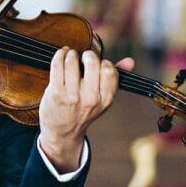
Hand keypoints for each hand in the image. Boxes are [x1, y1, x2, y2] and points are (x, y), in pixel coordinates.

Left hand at [38, 46, 134, 171]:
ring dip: (71, 54)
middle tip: (84, 56)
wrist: (63, 132)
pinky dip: (59, 56)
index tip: (97, 63)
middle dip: (88, 54)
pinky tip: (61, 56)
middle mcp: (90, 99)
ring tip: (71, 55)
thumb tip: (130, 61)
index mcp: (106, 99)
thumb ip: (115, 78)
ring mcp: (72, 97)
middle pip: (92, 63)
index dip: (103, 62)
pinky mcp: (55, 94)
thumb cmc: (83, 111)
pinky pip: (57, 66)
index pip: (110, 71)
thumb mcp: (102, 99)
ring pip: (71, 62)